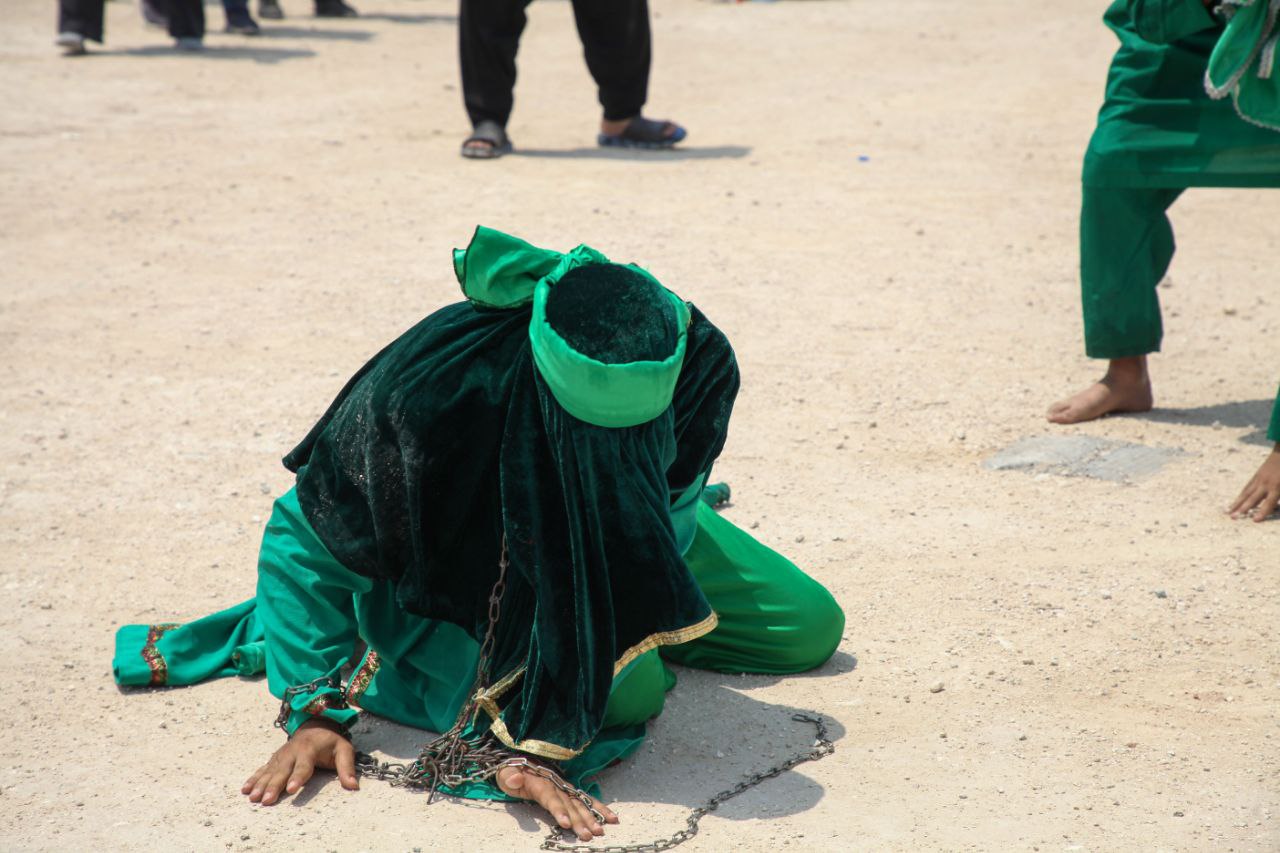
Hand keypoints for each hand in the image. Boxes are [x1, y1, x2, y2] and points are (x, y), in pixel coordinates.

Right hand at [241, 718, 358, 804]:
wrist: (315, 723)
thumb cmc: (331, 741)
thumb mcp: (344, 750)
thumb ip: (347, 767)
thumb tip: (354, 786)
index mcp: (310, 749)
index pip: (304, 765)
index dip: (298, 777)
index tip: (291, 789)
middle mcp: (292, 752)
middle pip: (282, 771)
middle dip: (274, 786)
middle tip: (266, 801)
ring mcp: (281, 755)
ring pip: (270, 771)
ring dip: (260, 785)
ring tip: (253, 798)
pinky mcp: (275, 759)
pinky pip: (262, 769)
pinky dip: (253, 779)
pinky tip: (245, 790)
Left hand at [496, 761, 618, 841]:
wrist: (519, 761)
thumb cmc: (510, 771)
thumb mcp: (504, 773)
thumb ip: (510, 776)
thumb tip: (516, 778)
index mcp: (539, 782)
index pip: (550, 797)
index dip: (558, 809)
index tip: (565, 822)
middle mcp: (556, 785)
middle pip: (569, 804)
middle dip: (579, 820)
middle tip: (589, 834)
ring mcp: (564, 788)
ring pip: (579, 804)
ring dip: (591, 817)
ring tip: (600, 831)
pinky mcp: (569, 792)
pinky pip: (585, 800)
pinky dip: (599, 808)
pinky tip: (611, 818)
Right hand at [1228, 446, 1279, 521]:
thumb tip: (1277, 507)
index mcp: (1277, 487)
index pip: (1269, 503)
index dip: (1262, 512)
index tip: (1254, 520)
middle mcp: (1265, 484)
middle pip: (1252, 498)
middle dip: (1243, 508)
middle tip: (1233, 517)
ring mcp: (1259, 479)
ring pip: (1246, 493)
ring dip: (1237, 503)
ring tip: (1228, 511)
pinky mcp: (1256, 476)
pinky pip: (1247, 488)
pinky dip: (1241, 495)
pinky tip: (1236, 501)